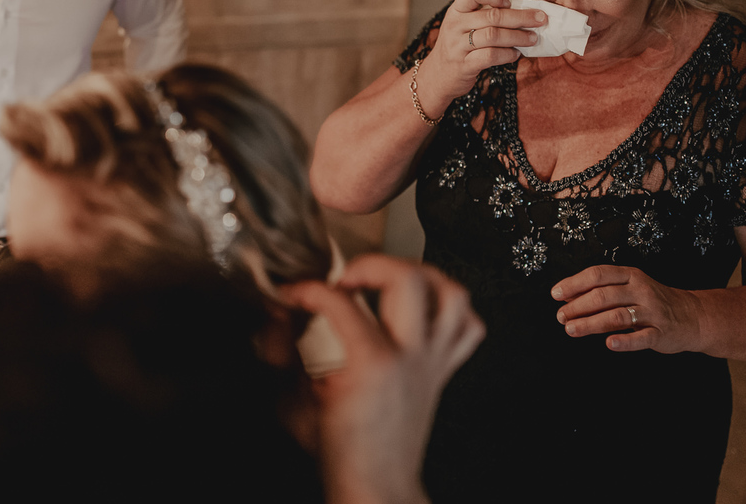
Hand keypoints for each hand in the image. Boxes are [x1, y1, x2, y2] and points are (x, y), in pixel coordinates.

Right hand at [281, 255, 484, 503]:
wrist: (376, 486)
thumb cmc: (339, 452)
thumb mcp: (296, 401)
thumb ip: (283, 352)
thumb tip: (277, 314)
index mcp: (370, 363)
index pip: (337, 301)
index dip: (306, 290)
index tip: (292, 294)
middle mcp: (409, 355)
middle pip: (407, 278)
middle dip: (370, 263)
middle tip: (346, 277)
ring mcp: (433, 362)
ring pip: (452, 294)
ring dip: (422, 275)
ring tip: (392, 279)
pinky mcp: (444, 371)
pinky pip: (468, 328)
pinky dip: (452, 310)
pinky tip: (424, 310)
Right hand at [415, 0, 545, 107]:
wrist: (437, 76)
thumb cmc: (457, 47)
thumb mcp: (463, 25)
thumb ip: (484, 16)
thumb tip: (523, 12)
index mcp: (456, 11)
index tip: (509, 3)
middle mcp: (455, 25)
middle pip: (492, 15)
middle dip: (521, 17)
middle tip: (540, 19)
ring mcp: (458, 46)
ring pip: (493, 35)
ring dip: (518, 36)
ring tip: (532, 38)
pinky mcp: (464, 65)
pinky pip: (491, 56)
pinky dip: (508, 54)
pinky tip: (516, 54)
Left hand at [552, 265, 704, 353]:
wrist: (693, 316)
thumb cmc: (653, 301)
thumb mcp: (628, 288)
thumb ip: (600, 290)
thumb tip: (567, 296)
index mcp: (630, 276)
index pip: (598, 274)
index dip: (574, 284)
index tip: (556, 294)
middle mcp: (641, 290)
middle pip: (604, 295)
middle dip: (578, 306)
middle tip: (560, 316)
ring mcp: (652, 312)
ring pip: (617, 316)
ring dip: (591, 323)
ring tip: (571, 330)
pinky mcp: (661, 333)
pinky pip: (641, 338)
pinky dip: (625, 341)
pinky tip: (609, 344)